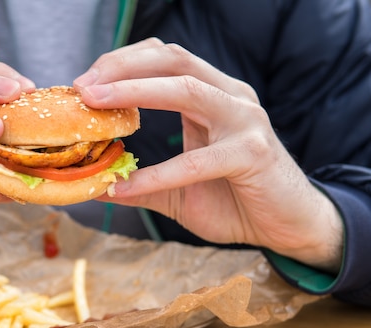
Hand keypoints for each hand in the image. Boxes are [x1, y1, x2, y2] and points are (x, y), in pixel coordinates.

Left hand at [75, 38, 342, 271]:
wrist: (288, 226)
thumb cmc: (235, 201)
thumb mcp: (179, 189)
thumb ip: (143, 181)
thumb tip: (98, 185)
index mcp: (213, 96)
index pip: (165, 59)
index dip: (122, 62)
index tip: (85, 83)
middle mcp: (230, 97)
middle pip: (173, 60)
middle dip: (122, 67)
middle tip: (82, 87)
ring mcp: (245, 120)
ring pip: (187, 89)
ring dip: (134, 91)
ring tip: (95, 104)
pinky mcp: (253, 153)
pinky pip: (197, 160)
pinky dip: (157, 174)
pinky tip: (125, 188)